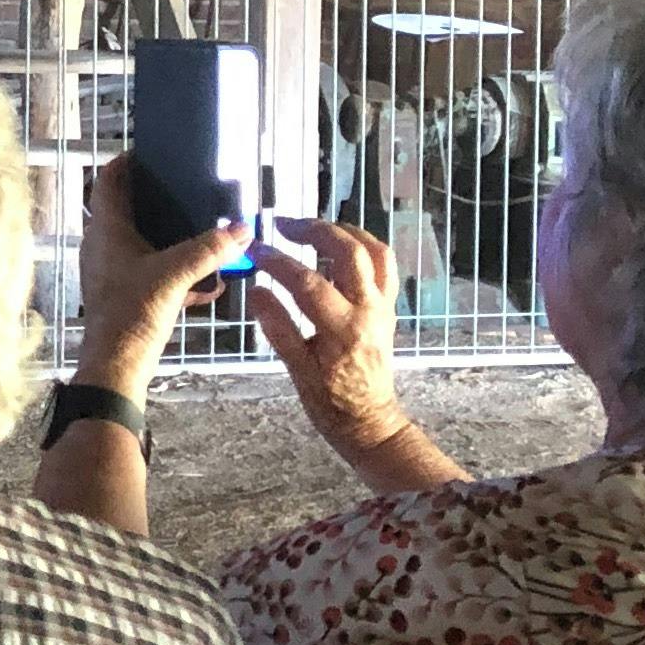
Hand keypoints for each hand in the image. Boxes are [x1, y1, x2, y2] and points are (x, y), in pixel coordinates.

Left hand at [72, 154, 246, 399]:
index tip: (151, 152)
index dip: (126, 163)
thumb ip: (208, 250)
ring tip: (204, 230)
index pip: (109, 182)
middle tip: (188, 188)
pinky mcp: (127, 295)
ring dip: (172, 238)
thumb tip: (242, 229)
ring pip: (144, 243)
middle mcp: (104, 246)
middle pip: (129, 210)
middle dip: (159, 200)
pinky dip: (179, 273)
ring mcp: (113, 271)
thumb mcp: (174, 276)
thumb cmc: (131, 315)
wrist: (116, 368)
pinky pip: (155, 273)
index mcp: (106, 230)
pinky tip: (211, 283)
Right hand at [249, 217, 410, 466]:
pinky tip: (339, 244)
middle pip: (350, 253)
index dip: (279, 262)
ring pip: (375, 252)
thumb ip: (278, 328)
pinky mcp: (389, 307)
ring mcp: (383, 307)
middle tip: (284, 225)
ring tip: (314, 227)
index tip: (255, 250)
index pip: (309, 283)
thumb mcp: (297, 371)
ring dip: (344, 231)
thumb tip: (256, 290)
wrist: (370, 420)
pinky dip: (363, 246)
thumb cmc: (329, 402)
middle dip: (315, 231)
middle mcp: (369, 311)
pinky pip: (384, 265)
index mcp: (343, 330)